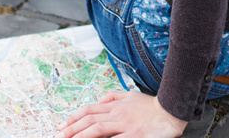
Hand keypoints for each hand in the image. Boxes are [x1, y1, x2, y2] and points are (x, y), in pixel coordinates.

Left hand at [56, 92, 185, 137]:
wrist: (170, 110)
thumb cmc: (150, 105)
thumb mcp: (130, 95)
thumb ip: (113, 97)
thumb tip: (99, 102)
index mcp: (115, 105)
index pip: (89, 110)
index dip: (74, 118)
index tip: (62, 125)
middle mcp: (117, 113)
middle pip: (89, 120)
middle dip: (71, 129)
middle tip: (58, 135)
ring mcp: (125, 124)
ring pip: (97, 129)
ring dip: (80, 135)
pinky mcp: (134, 135)